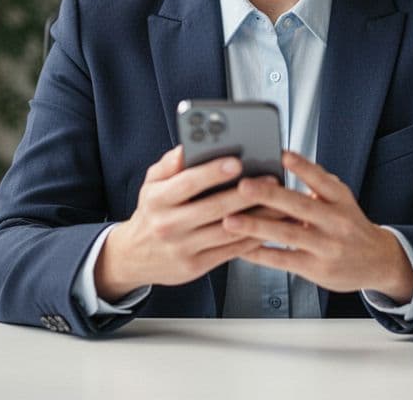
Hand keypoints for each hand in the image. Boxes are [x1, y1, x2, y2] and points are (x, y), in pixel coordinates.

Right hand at [95, 146, 262, 299]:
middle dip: (246, 194)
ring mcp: (182, 248)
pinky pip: (230, 251)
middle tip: (270, 181)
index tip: (236, 161)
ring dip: (258, 218)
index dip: (213, 172)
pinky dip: (252, 239)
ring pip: (228, 231)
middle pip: (214, 208)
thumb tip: (189, 146)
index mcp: (157, 199)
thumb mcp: (151, 184)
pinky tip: (267, 227)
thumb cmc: (151, 213)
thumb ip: (170, 163)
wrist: (134, 256)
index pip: (187, 183)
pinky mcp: (195, 267)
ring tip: (278, 204)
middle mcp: (167, 225)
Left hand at [222, 151, 412, 302]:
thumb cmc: (352, 227)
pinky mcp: (316, 268)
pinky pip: (282, 260)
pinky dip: (259, 254)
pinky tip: (240, 248)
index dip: (302, 167)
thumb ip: (318, 184)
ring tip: (231, 220)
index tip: (282, 155)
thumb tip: (289, 161)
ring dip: (256, 227)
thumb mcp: (343, 200)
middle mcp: (335, 222)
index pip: (320, 179)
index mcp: (340, 200)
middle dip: (269, 195)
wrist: (378, 261)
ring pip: (287, 235)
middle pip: (299, 206)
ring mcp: (326, 246)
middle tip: (243, 186)